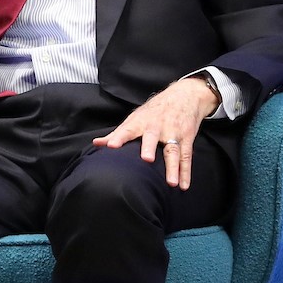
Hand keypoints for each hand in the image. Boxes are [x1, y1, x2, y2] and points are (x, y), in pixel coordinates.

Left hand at [92, 77, 220, 189]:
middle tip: (146, 159)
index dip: (119, 138)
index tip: (111, 146)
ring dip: (173, 167)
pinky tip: (183, 186)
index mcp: (141, 122)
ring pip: (173, 151)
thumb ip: (117, 133)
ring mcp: (173, 132)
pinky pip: (186, 157)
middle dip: (149, 148)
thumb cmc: (154, 111)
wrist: (184, 96)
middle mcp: (157, 127)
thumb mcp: (135, 118)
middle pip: (153, 138)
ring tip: (171, 183)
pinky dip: (185, 172)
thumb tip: (96, 143)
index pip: (127, 130)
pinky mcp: (187, 138)